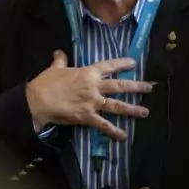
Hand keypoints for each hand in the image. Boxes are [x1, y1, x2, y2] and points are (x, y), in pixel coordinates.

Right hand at [26, 50, 152, 139]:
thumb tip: (60, 52)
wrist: (38, 100)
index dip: (122, 64)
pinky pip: (104, 124)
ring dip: (132, 109)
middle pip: (119, 86)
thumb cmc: (46, 83)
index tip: (134, 63)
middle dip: (136, 87)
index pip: (109, 66)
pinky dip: (114, 131)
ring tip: (145, 112)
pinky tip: (124, 136)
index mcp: (88, 72)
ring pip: (117, 105)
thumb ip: (61, 60)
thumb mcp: (55, 68)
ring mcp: (92, 102)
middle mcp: (94, 86)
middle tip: (150, 87)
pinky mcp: (87, 117)